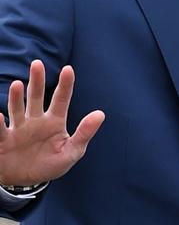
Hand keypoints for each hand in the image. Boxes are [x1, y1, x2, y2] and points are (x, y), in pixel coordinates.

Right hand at [0, 60, 103, 185]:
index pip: (61, 99)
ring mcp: (18, 129)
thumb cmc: (51, 164)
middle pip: (36, 97)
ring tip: (17, 85)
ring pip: (17, 109)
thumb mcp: (72, 152)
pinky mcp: (3, 141)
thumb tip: (100, 113)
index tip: (68, 69)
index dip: (65, 85)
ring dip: (16, 97)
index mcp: (54, 121)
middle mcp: (35, 120)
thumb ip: (84, 133)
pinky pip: (0, 131)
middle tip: (37, 64)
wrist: (27, 182)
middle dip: (37, 81)